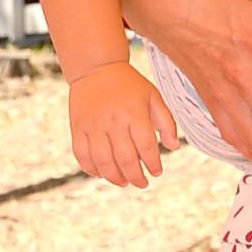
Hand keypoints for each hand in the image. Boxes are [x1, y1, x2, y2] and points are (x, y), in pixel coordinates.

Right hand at [68, 59, 180, 188]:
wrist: (96, 68)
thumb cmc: (130, 85)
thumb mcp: (153, 97)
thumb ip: (167, 122)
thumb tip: (174, 147)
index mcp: (134, 113)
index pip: (146, 147)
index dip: (153, 164)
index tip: (156, 172)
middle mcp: (113, 120)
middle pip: (125, 158)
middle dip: (136, 177)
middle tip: (142, 183)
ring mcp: (93, 125)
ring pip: (102, 161)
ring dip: (114, 177)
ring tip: (124, 182)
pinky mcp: (77, 127)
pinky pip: (82, 155)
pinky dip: (91, 169)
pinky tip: (102, 173)